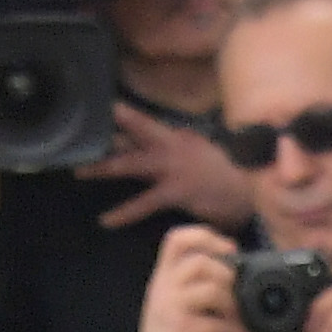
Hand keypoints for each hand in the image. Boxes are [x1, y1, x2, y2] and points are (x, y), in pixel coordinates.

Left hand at [81, 97, 255, 236]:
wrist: (253, 190)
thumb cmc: (229, 176)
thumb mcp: (201, 153)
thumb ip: (179, 146)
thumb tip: (161, 142)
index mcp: (177, 135)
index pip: (143, 124)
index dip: (119, 118)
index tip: (97, 112)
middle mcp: (172, 144)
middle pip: (132, 132)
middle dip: (105, 130)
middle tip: (78, 129)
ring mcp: (174, 166)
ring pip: (132, 162)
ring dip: (104, 167)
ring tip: (80, 171)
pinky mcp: (177, 191)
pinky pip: (145, 202)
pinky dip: (125, 212)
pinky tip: (107, 220)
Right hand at [119, 218, 246, 331]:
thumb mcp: (173, 310)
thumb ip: (191, 290)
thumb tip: (230, 278)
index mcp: (161, 279)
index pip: (176, 239)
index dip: (205, 235)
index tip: (230, 248)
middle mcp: (163, 288)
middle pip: (199, 260)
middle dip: (228, 273)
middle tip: (244, 290)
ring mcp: (171, 308)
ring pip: (209, 287)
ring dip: (235, 301)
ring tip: (247, 317)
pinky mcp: (183, 330)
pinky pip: (217, 323)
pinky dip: (238, 330)